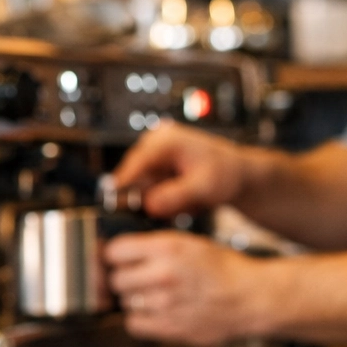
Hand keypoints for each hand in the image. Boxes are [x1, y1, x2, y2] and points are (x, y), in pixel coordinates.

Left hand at [105, 232, 267, 346]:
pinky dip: (140, 319)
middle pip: (115, 279)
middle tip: (141, 278)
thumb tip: (115, 252)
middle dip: (124, 278)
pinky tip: (155, 312)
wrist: (251, 298)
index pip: (113, 251)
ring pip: (124, 301)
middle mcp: (163, 274)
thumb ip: (153, 246)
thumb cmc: (223, 270)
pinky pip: (133, 324)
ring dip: (134, 299)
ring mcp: (164, 303)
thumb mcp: (188, 243)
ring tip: (156, 295)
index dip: (114, 255)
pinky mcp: (168, 327)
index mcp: (168, 248)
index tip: (118, 259)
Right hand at [110, 121, 252, 218]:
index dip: (122, 181)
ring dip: (158, 199)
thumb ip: (175, 196)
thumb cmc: (225, 174)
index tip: (109, 198)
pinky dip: (162, 198)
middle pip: (135, 176)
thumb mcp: (203, 187)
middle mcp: (154, 143)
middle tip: (177, 207)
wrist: (236, 174)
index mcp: (165, 140)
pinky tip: (182, 198)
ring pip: (141, 187)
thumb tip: (148, 205)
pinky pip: (148, 190)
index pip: (137, 162)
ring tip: (187, 200)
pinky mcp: (154, 168)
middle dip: (150, 196)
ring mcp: (153, 155)